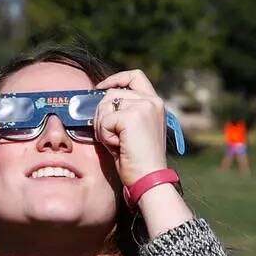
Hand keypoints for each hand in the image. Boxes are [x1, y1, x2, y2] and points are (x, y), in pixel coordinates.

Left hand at [92, 70, 169, 186]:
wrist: (149, 179)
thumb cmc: (139, 160)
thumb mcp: (134, 130)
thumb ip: (125, 111)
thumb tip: (99, 100)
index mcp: (156, 103)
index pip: (135, 76)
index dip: (115, 79)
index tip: (101, 88)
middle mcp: (153, 101)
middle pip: (112, 93)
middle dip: (102, 113)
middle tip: (109, 135)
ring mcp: (144, 107)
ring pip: (105, 106)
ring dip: (103, 126)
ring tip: (116, 143)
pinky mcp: (132, 117)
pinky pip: (104, 120)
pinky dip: (104, 135)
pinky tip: (117, 146)